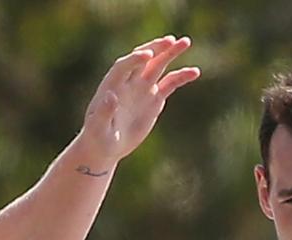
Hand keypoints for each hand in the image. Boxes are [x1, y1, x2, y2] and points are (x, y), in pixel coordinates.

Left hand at [76, 35, 199, 165]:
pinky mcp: (154, 99)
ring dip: (171, 53)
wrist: (106, 147)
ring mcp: (142, 88)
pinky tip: (195, 72)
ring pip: (158, 66)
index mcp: (112, 85)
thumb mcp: (97, 128)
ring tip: (186, 42)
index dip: (135, 59)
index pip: (124, 66)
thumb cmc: (97, 138)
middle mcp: (128, 82)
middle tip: (171, 40)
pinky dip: (181, 77)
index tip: (148, 54)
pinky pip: (170, 84)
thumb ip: (103, 112)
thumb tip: (110, 97)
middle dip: (156, 48)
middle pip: (143, 60)